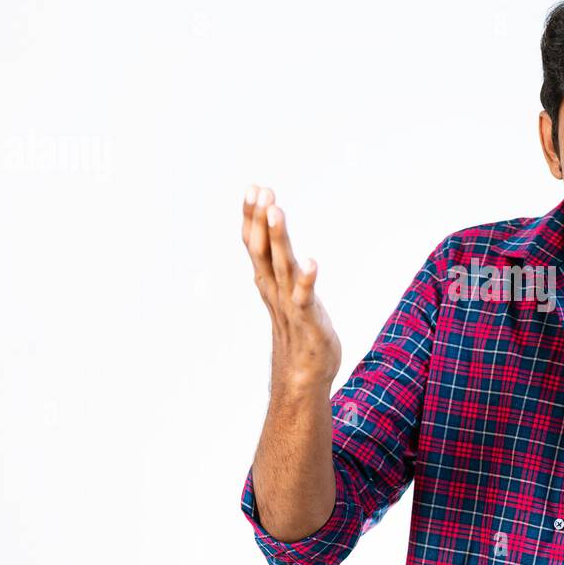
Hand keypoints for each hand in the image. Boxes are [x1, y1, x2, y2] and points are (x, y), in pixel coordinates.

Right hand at [242, 184, 341, 392]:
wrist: (302, 376)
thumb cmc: (298, 330)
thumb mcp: (286, 292)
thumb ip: (280, 266)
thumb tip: (274, 239)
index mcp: (268, 281)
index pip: (254, 244)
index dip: (252, 216)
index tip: (254, 187)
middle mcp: (275, 289)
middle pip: (262, 250)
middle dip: (260, 219)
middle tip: (261, 190)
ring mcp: (290, 304)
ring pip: (281, 266)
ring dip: (278, 239)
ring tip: (278, 212)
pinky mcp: (308, 320)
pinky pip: (305, 298)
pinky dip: (306, 280)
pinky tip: (311, 262)